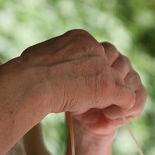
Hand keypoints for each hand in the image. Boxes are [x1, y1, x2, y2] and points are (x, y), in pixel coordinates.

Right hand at [17, 30, 145, 133]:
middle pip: (109, 67)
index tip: (76, 84)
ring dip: (111, 96)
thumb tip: (48, 62)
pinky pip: (128, 98)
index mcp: (81, 37)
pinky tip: (108, 117)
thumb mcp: (41, 55)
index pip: (96, 54)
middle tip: (89, 97)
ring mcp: (104, 68)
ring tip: (99, 109)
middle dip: (102, 83)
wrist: (30, 82)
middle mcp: (96, 48)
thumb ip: (55, 57)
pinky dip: (121, 109)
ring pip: (120, 82)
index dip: (89, 72)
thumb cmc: (25, 73)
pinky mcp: (109, 86)